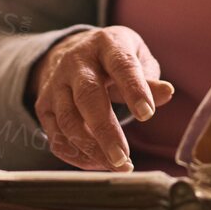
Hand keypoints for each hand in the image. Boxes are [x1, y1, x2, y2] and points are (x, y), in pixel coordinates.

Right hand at [30, 25, 174, 170]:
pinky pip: (55, 136)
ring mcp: (55, 84)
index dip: (134, 89)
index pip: (121, 65)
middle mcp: (76, 62)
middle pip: (87, 96)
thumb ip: (149, 78)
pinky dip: (75, 155)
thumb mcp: (136, 57)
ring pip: (68, 120)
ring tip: (117, 165)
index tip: (147, 115)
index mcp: (106, 44)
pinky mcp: (43, 105)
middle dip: (106, 130)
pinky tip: (98, 163)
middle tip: (123, 157)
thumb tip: (167, 93)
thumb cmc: (114, 58)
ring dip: (91, 149)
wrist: (74, 51)